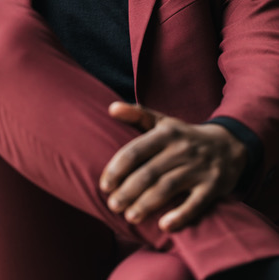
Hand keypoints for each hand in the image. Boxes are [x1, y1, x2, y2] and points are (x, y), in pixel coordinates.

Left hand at [99, 102, 246, 231]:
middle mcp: (181, 149)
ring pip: (168, 187)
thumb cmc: (185, 136)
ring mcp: (198, 168)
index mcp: (166, 133)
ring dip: (146, 204)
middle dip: (128, 191)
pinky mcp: (213, 186)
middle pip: (149, 172)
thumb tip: (111, 107)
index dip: (117, 169)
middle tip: (112, 206)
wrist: (229, 144)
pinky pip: (196, 203)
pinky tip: (164, 226)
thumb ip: (137, 115)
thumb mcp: (163, 122)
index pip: (136, 151)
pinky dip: (181, 215)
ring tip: (129, 217)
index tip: (104, 185)